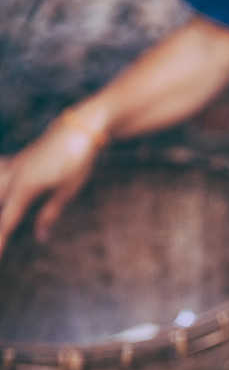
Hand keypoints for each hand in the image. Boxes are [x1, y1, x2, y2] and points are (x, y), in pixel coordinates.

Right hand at [0, 114, 102, 257]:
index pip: (7, 220)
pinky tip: (1, 185)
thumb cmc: (77, 161)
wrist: (80, 129)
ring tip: (3, 221)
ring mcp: (13, 165)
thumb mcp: (67, 191)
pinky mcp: (18, 159)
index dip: (0, 240)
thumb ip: (50, 213)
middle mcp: (13, 176)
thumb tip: (40, 237)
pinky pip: (0, 173)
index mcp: (25, 187)